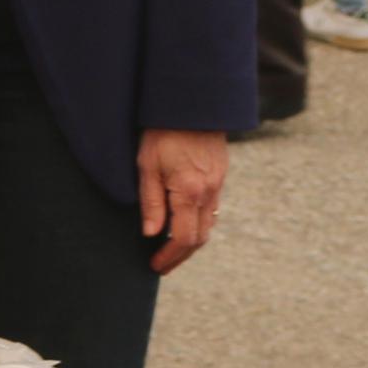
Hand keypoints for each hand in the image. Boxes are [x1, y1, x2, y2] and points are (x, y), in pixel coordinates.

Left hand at [138, 129, 229, 274]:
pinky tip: (185, 223)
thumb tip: (151, 234)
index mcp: (189, 191)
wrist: (191, 102)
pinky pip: (212, 209)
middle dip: (180, 256)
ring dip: (191, 242)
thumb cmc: (163, 131)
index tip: (155, 265)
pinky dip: (199, 224)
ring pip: (209, 224)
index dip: (169, 257)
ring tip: (171, 249)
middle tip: (161, 265)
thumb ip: (151, 202)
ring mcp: (217, 183)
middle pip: (199, 238)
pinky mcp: (220, 175)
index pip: (183, 239)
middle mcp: (208, 191)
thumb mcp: (147, 165)